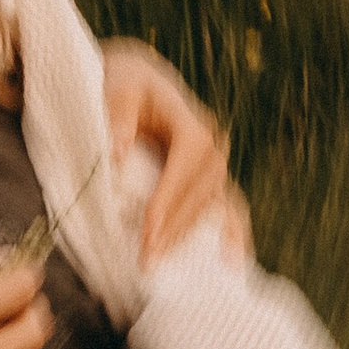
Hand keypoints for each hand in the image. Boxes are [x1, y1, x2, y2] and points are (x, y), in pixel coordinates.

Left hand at [101, 44, 244, 262]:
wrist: (138, 83)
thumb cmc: (123, 85)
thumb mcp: (116, 88)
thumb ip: (118, 114)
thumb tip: (119, 151)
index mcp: (190, 120)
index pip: (186, 161)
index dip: (170, 196)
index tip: (149, 227)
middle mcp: (212, 143)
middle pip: (201, 190)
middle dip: (176, 226)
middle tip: (149, 258)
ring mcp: (215, 164)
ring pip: (213, 205)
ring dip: (192, 236)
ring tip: (167, 264)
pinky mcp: (211, 179)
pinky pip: (227, 209)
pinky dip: (231, 235)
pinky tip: (232, 265)